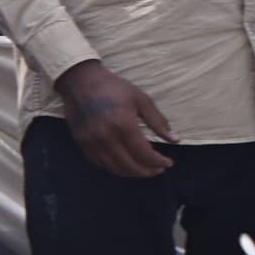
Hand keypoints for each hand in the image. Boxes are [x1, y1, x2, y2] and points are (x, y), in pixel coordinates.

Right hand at [57, 59, 176, 178]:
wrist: (80, 81)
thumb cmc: (114, 87)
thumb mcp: (141, 99)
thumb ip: (158, 121)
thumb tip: (175, 140)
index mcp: (123, 124)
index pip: (144, 153)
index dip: (158, 162)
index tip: (168, 163)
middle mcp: (106, 137)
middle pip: (129, 165)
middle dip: (147, 171)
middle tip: (158, 169)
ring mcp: (91, 141)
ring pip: (114, 168)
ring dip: (131, 173)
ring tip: (143, 169)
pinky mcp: (81, 142)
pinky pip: (99, 163)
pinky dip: (114, 168)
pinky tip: (123, 164)